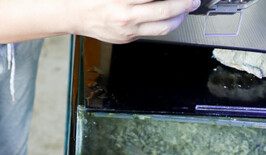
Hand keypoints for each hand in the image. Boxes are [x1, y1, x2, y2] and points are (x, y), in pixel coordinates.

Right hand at [71, 0, 199, 43]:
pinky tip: (168, 16)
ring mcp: (128, 32)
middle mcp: (127, 17)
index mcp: (122, 1)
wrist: (72, 14)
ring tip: (185, 9)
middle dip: (184, 5)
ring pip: (163, 28)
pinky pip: (153, 33)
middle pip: (166, 12)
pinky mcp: (128, 39)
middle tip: (192, 0)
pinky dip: (165, 24)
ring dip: (179, 18)